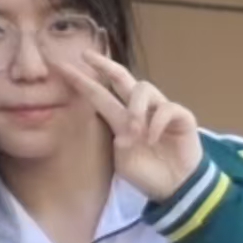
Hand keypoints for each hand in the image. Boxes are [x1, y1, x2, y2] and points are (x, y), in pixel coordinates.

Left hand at [55, 51, 203, 200]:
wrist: (176, 187)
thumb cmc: (147, 173)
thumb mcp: (124, 161)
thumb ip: (119, 145)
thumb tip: (121, 134)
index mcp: (121, 118)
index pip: (99, 95)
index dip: (82, 82)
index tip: (61, 68)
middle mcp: (139, 108)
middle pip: (121, 77)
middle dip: (103, 64)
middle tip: (86, 55)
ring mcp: (160, 109)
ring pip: (143, 88)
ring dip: (135, 107)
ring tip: (135, 130)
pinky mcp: (181, 116)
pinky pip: (166, 108)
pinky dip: (157, 122)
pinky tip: (153, 138)